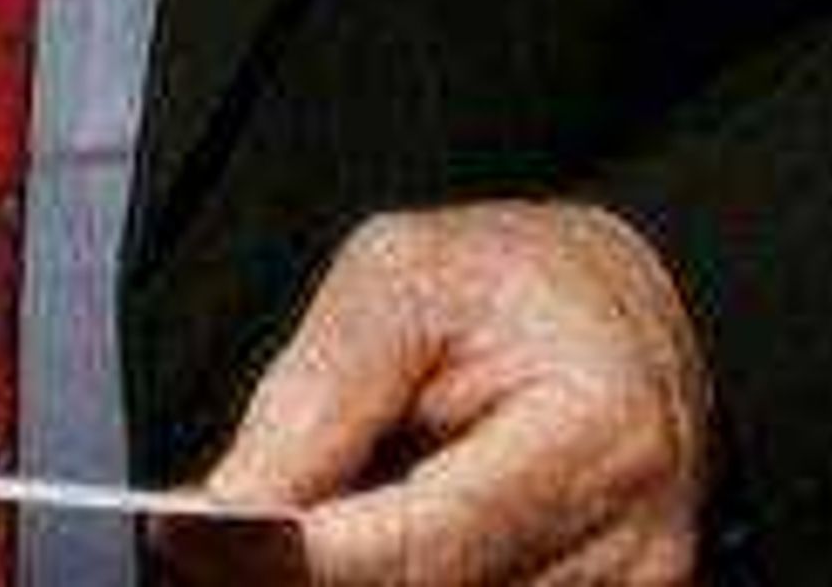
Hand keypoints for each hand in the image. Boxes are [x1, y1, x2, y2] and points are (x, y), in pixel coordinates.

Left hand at [188, 200, 715, 583]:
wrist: (635, 307)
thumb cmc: (515, 278)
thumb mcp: (400, 275)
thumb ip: (316, 394)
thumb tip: (224, 507)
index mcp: (596, 436)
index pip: (423, 545)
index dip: (298, 557)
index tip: (196, 542)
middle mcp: (634, 546)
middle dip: (314, 571)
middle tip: (224, 536)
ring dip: (358, 574)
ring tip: (323, 511)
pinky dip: (409, 578)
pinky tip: (378, 535)